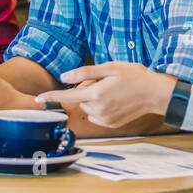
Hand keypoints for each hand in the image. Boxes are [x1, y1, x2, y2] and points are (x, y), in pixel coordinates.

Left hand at [34, 62, 175, 129]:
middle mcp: (98, 109)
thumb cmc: (134, 76)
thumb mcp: (110, 67)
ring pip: (88, 107)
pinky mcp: (110, 124)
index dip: (51, 96)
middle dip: (87, 89)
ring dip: (93, 99)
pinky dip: (100, 108)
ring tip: (112, 90)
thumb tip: (64, 77)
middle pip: (80, 99)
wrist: (154, 93)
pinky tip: (114, 100)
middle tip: (104, 81)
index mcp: (96, 94)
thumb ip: (84, 73)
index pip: (68, 96)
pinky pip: (96, 115)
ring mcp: (105, 119)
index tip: (37, 100)